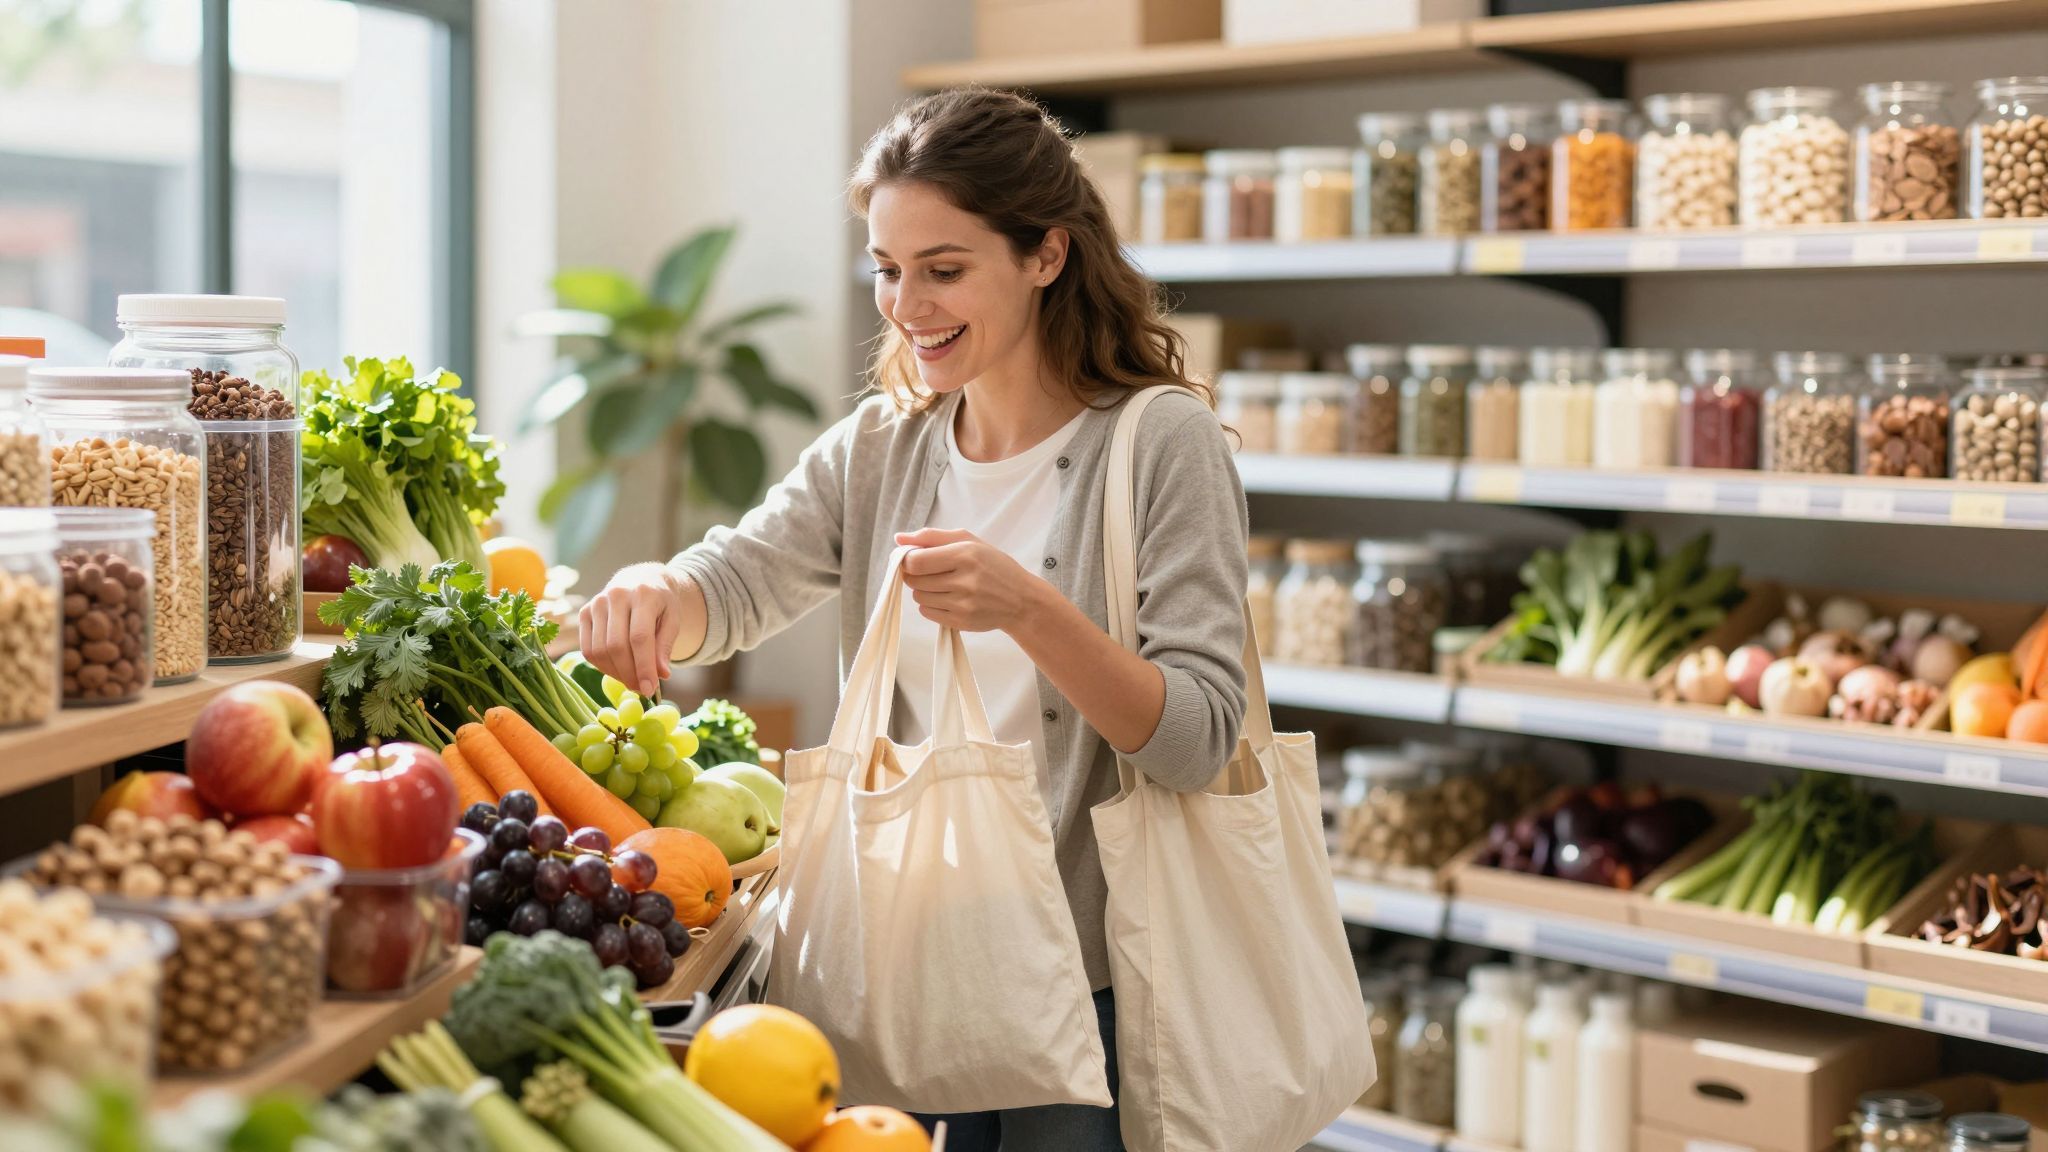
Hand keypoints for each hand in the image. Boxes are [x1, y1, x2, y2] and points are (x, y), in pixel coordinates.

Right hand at [578, 562, 686, 697]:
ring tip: (631, 680)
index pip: (640, 637)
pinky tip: (617, 670)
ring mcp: (596, 603)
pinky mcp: (584, 613)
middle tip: (641, 689)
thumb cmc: (660, 603)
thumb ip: (665, 647)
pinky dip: (602, 666)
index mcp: (644, 594)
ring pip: (599, 650)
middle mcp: (616, 595)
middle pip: (616, 646)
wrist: (641, 579)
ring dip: (615, 673)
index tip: (649, 689)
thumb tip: (661, 675)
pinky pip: (588, 649)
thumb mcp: (673, 620)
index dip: (643, 667)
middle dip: (629, 673)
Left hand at [894, 529, 1047, 633]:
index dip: (907, 560)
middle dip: (915, 575)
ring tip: (943, 585)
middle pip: (914, 580)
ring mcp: (962, 604)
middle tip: (930, 571)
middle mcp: (964, 580)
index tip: (913, 559)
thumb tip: (898, 539)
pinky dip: (931, 605)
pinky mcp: (960, 621)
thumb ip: (932, 537)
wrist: (1022, 601)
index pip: (916, 561)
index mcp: (965, 555)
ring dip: (924, 590)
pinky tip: (948, 598)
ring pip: (919, 597)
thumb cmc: (994, 566)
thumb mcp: (970, 541)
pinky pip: (927, 613)